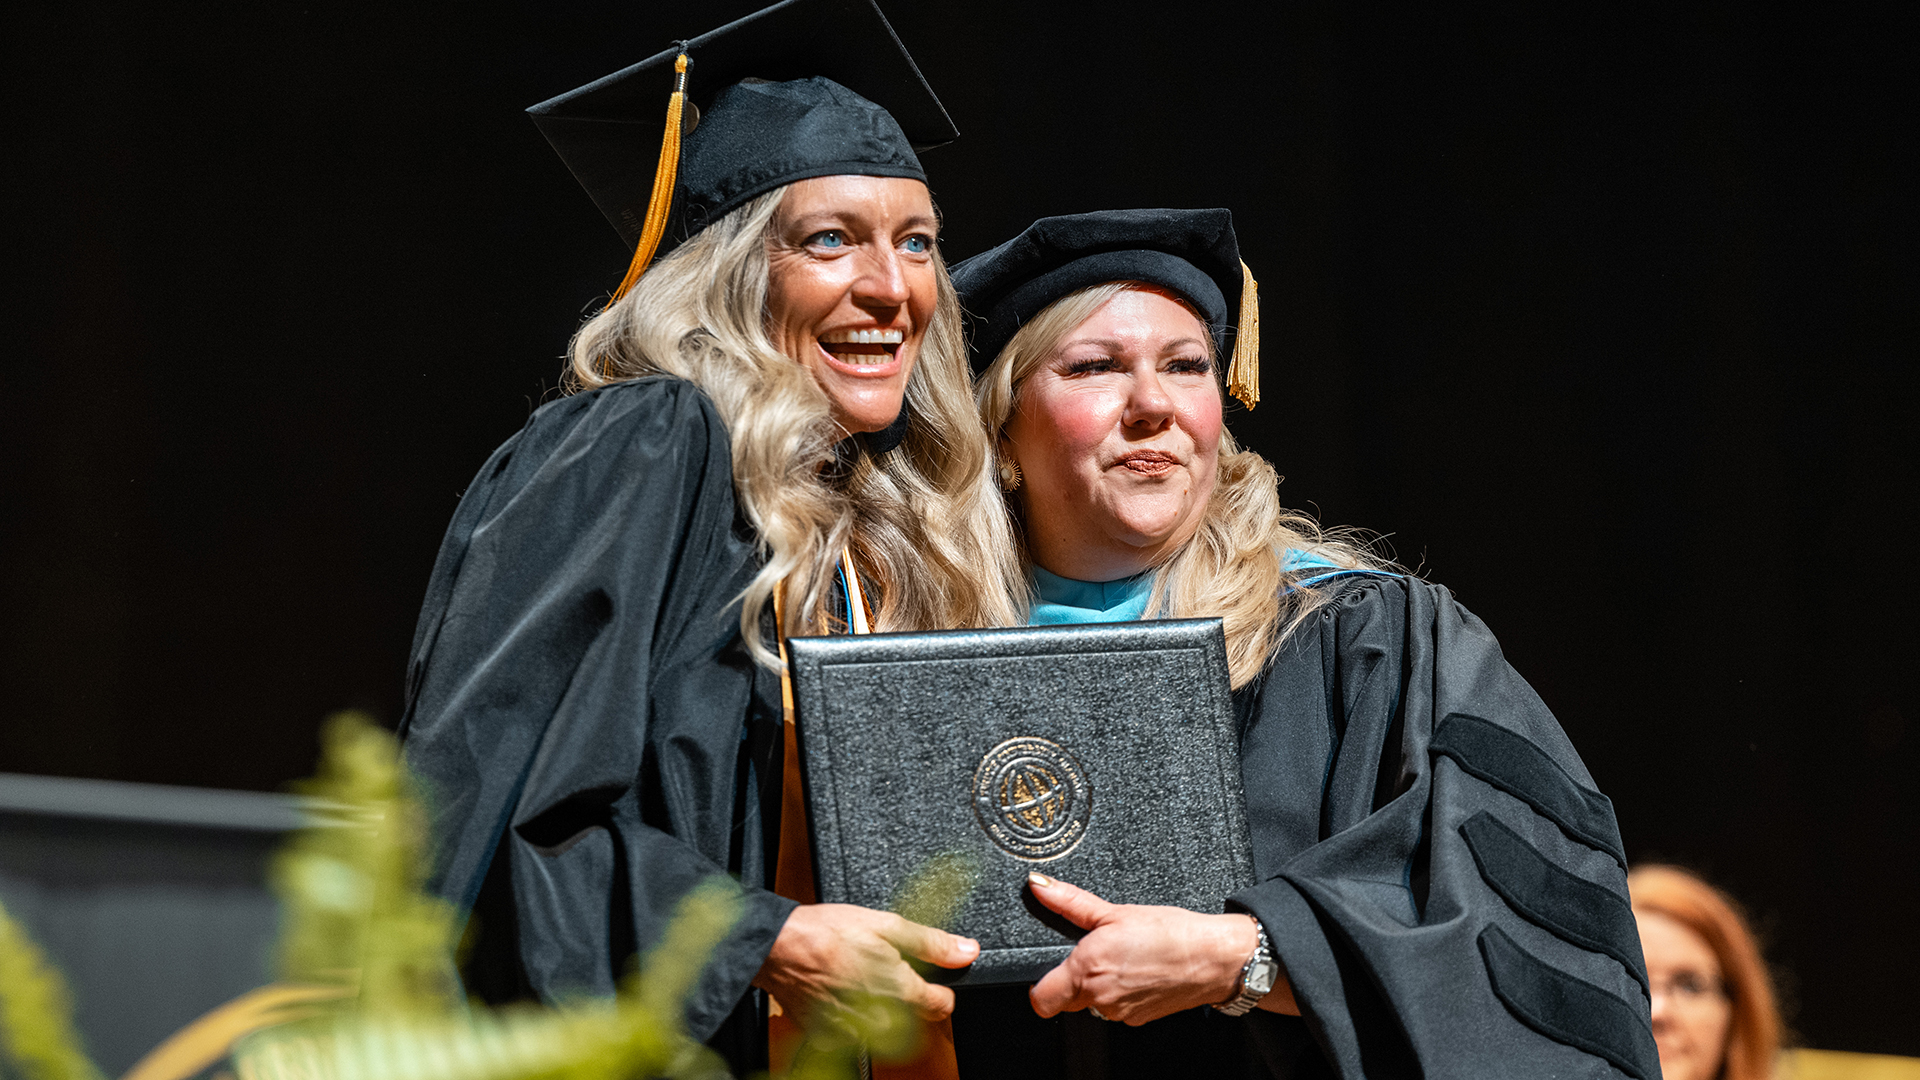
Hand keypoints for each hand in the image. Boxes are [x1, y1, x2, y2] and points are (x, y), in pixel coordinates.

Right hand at [753, 903, 979, 1028]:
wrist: (777, 947)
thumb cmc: (826, 933)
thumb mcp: (886, 925)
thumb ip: (931, 943)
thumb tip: (967, 950)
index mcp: (898, 990)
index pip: (942, 1006)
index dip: (940, 989)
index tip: (929, 978)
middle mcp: (878, 1018)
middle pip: (913, 1019)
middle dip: (906, 997)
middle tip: (884, 970)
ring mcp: (852, 1031)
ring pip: (883, 1027)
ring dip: (878, 1007)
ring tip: (858, 977)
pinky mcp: (828, 1036)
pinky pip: (852, 1032)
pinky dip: (850, 1015)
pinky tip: (839, 991)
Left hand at [1027, 874, 1297, 1024]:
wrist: (1213, 958)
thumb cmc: (1170, 933)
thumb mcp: (1115, 911)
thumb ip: (1071, 902)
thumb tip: (1040, 885)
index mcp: (1086, 970)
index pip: (1040, 1000)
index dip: (1039, 986)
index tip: (1049, 969)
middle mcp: (1099, 998)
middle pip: (1066, 1000)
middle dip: (1072, 979)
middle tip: (1093, 954)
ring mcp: (1119, 1012)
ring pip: (1092, 1003)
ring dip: (1098, 985)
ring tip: (1122, 959)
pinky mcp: (1138, 1019)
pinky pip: (1115, 1008)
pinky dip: (1120, 993)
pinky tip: (1138, 971)